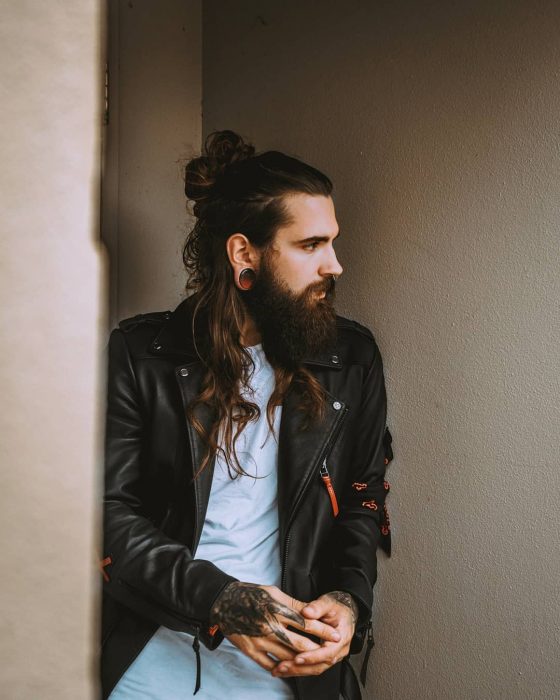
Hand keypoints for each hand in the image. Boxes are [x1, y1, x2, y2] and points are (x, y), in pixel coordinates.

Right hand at [210, 582, 340, 672]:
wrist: (224, 602)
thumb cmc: (251, 594)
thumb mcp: (273, 592)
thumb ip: (292, 604)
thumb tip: (310, 613)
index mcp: (277, 609)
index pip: (306, 622)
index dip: (323, 630)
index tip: (336, 634)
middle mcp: (270, 626)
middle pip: (299, 643)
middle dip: (318, 650)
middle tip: (331, 652)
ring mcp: (260, 640)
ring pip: (287, 656)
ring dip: (302, 662)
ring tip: (315, 663)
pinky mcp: (251, 651)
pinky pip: (270, 665)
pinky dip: (282, 668)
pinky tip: (291, 669)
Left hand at [271, 591, 357, 677]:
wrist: (345, 610)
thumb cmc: (336, 606)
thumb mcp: (328, 603)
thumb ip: (317, 607)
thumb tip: (306, 611)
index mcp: (341, 638)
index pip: (327, 653)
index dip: (312, 657)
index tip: (297, 658)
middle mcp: (338, 651)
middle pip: (319, 666)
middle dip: (299, 668)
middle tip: (282, 667)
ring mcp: (332, 656)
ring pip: (314, 669)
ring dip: (296, 670)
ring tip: (279, 669)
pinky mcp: (324, 657)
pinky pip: (312, 666)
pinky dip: (298, 668)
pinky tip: (285, 668)